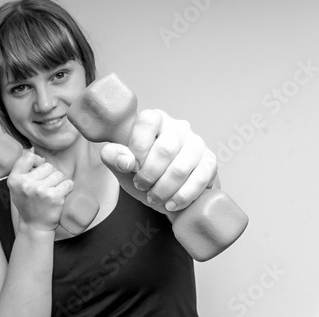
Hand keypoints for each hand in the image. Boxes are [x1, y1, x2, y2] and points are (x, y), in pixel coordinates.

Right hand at [7, 151, 73, 233]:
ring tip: (54, 190)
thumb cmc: (27, 204)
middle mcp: (26, 184)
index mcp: (14, 179)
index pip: (29, 157)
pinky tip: (62, 193)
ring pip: (59, 174)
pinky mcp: (54, 197)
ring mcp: (41, 190)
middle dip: (50, 173)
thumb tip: (31, 149)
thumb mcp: (16, 186)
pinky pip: (68, 183)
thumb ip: (21, 168)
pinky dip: (68, 187)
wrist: (34, 226)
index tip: (39, 167)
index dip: (37, 160)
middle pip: (47, 166)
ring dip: (60, 181)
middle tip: (47, 185)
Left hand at [100, 109, 217, 211]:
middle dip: (149, 175)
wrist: (164, 193)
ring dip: (163, 189)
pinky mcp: (210, 161)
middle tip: (141, 186)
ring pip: (180, 168)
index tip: (132, 167)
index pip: (147, 122)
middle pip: (165, 149)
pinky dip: (181, 196)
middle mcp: (178, 127)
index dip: (138, 148)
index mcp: (155, 119)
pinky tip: (171, 203)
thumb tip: (127, 161)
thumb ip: (113, 157)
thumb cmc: (140, 173)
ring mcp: (197, 143)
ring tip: (153, 197)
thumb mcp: (120, 165)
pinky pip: (199, 180)